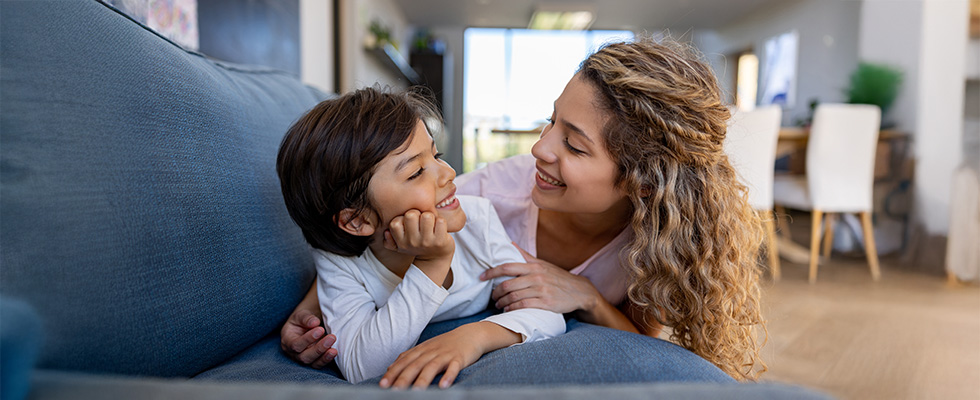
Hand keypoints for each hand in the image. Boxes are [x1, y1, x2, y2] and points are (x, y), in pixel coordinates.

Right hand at [280, 309, 337, 367]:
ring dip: (324, 356)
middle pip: (304, 357)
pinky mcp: (313, 361)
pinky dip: (327, 359)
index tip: (320, 329)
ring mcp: (303, 358)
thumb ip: (306, 318)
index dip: (308, 339)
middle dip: (319, 348)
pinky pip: (319, 364)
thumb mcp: (301, 314)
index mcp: (287, 341)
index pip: (295, 344)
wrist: (307, 324)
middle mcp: (293, 353)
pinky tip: (334, 352)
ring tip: (334, 350)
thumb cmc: (302, 319)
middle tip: (332, 337)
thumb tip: (315, 322)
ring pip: (313, 363)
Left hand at [379, 322, 514, 388]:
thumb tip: (390, 368)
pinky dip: (449, 376)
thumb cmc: (445, 345)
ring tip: (416, 393)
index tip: (383, 385)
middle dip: (403, 379)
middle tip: (394, 391)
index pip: (403, 362)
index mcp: (421, 350)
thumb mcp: (425, 349)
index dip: (393, 373)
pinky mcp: (460, 358)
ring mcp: (445, 354)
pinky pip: (454, 367)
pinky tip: (443, 386)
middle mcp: (431, 352)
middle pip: (415, 365)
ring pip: (432, 367)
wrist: (470, 334)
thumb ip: (408, 358)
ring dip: (423, 380)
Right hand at [383, 209, 454, 278]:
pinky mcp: (440, 241)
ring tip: (430, 223)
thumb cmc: (418, 247)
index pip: (395, 223)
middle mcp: (413, 242)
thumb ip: (390, 240)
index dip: (403, 218)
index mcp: (402, 242)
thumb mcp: (401, 246)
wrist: (435, 261)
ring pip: (427, 216)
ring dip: (430, 217)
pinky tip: (439, 228)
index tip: (410, 223)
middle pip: (411, 215)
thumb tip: (386, 233)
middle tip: (421, 221)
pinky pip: (440, 221)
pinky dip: (441, 221)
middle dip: (417, 214)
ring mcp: (427, 242)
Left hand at [480, 244, 599, 314]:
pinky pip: (523, 306)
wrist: (580, 291)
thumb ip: (525, 256)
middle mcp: (536, 277)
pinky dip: (512, 309)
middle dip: (496, 292)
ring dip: (502, 302)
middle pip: (508, 284)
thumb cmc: (557, 277)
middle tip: (492, 296)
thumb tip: (510, 244)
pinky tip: (508, 310)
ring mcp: (541, 290)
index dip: (491, 272)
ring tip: (498, 304)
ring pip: (513, 297)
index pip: (507, 267)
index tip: (482, 277)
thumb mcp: (543, 264)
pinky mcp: (545, 303)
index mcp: (534, 266)